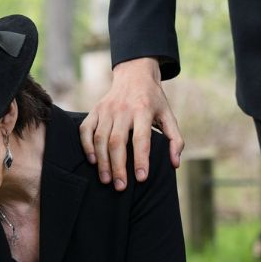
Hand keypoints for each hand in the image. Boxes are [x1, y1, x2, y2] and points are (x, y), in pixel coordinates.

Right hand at [80, 57, 184, 191]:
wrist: (135, 74)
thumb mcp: (168, 115)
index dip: (141, 159)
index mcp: (143, 110)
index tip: (141, 178)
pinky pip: (86, 130)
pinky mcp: (95, 110)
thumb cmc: (153, 100)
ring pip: (100, 139)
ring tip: (106, 180)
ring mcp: (106, 109)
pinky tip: (93, 161)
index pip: (141, 139)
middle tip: (120, 187)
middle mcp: (123, 110)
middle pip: (117, 142)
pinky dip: (87, 147)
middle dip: (117, 167)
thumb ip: (174, 139)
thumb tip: (175, 164)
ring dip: (102, 162)